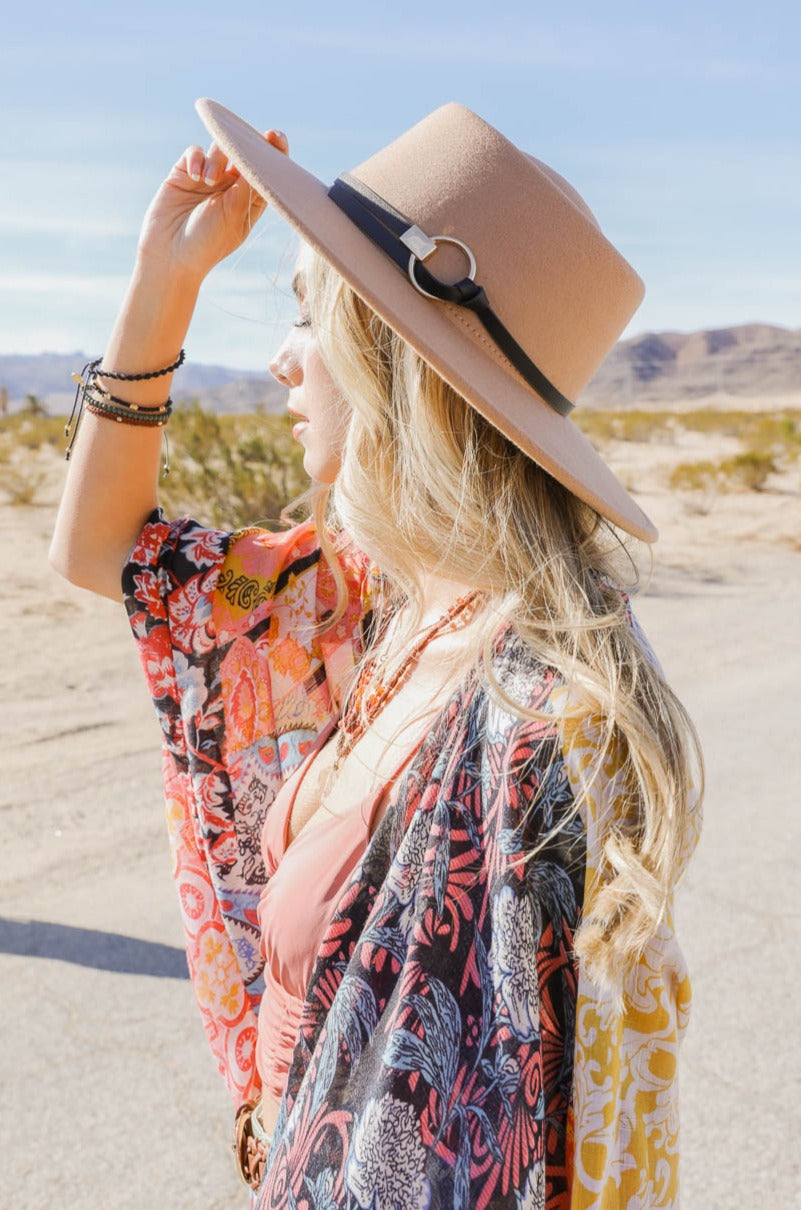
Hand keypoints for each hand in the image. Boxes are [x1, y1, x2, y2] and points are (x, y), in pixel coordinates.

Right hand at [135, 129, 288, 281]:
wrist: (170, 256)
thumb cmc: (208, 242)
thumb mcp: (234, 213)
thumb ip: (246, 183)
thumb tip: (258, 154)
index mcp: (249, 201)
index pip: (264, 171)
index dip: (273, 152)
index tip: (275, 137)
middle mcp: (230, 187)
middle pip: (243, 154)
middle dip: (247, 142)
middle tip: (253, 134)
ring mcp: (206, 179)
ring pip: (219, 149)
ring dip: (217, 158)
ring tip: (209, 180)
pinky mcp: (184, 173)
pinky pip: (194, 152)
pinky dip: (196, 159)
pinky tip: (195, 177)